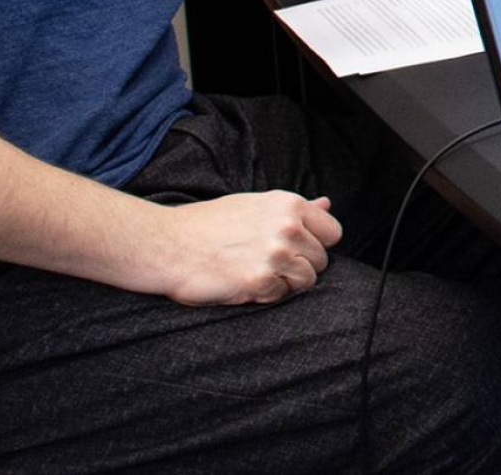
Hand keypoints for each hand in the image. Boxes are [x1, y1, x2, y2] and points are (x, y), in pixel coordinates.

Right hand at [156, 191, 342, 305]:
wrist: (168, 244)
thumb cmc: (209, 224)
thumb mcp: (255, 205)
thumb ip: (295, 209)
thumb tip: (327, 204)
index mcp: (289, 204)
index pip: (333, 232)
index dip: (317, 244)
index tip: (296, 248)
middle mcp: (288, 227)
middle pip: (321, 259)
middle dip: (299, 265)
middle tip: (267, 263)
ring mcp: (275, 254)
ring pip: (307, 280)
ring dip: (285, 283)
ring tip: (257, 272)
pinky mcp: (260, 280)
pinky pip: (281, 296)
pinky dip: (266, 294)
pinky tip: (243, 282)